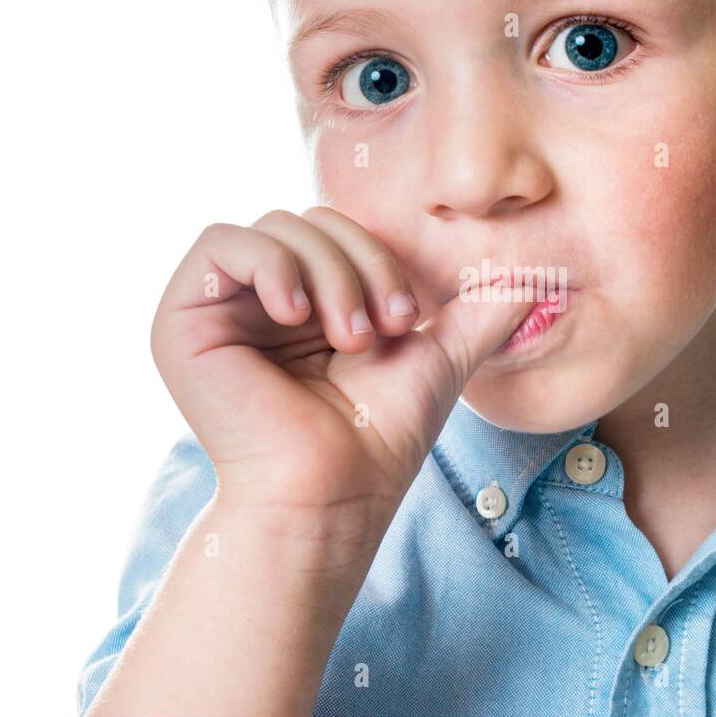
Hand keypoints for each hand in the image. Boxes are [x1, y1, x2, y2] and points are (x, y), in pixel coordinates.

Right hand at [149, 206, 534, 537]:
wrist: (334, 494)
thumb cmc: (378, 439)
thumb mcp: (436, 358)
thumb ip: (478, 313)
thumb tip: (533, 279)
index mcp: (306, 304)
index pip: (339, 233)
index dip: (379, 258)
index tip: (411, 321)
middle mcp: (258, 302)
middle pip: (308, 222)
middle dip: (359, 266)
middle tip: (383, 331)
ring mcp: (218, 309)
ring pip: (274, 227)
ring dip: (328, 273)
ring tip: (349, 338)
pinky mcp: (181, 320)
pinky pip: (220, 242)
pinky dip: (271, 264)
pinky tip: (297, 313)